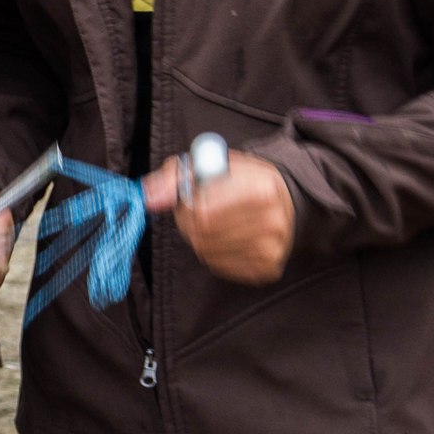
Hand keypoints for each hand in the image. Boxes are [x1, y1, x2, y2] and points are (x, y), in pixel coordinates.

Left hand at [142, 153, 294, 284]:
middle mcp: (272, 221)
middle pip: (203, 233)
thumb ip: (174, 177)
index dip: (186, 204)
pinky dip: (212, 252)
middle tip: (196, 210)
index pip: (202, 210)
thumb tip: (149, 198)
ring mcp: (271, 248)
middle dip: (188, 221)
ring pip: (207, 251)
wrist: (283, 200)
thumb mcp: (210, 164)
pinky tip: (224, 236)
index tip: (189, 197)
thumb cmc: (240, 179)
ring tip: (212, 221)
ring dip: (198, 237)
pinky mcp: (266, 269)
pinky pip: (219, 265)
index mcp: (262, 189)